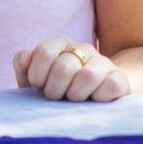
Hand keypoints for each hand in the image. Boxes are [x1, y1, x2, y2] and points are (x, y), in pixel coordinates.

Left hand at [13, 36, 129, 101]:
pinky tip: (93, 100)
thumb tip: (25, 58)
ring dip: (75, 95)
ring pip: (87, 76)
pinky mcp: (119, 77)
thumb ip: (23, 66)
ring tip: (73, 99)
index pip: (44, 52)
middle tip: (55, 97)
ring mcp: (103, 61)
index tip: (38, 87)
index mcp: (60, 43)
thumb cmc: (58, 87)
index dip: (37, 75)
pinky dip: (98, 98)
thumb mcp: (36, 78)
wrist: (94, 95)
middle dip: (54, 89)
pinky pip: (109, 86)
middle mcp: (83, 48)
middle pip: (64, 67)